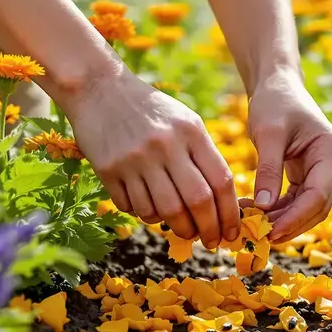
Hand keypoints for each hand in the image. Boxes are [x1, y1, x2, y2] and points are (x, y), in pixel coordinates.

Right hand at [64, 69, 239, 248]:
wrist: (99, 90)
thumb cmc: (151, 111)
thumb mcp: (185, 122)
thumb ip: (203, 156)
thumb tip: (221, 205)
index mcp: (191, 131)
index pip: (221, 181)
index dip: (230, 213)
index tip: (231, 232)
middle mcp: (165, 145)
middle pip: (196, 201)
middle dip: (208, 229)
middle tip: (210, 242)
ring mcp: (135, 158)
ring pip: (164, 211)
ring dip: (177, 228)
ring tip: (183, 229)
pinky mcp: (109, 169)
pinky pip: (134, 207)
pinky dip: (146, 215)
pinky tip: (151, 210)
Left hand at [247, 74, 331, 242]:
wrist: (278, 86)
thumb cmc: (274, 103)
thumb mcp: (268, 134)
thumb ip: (268, 170)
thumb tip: (264, 208)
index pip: (318, 195)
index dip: (295, 218)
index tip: (269, 232)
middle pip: (316, 207)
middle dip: (288, 224)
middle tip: (256, 236)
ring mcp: (326, 171)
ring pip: (308, 208)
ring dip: (282, 220)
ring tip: (251, 225)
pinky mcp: (312, 175)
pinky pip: (298, 200)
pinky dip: (279, 210)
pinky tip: (255, 213)